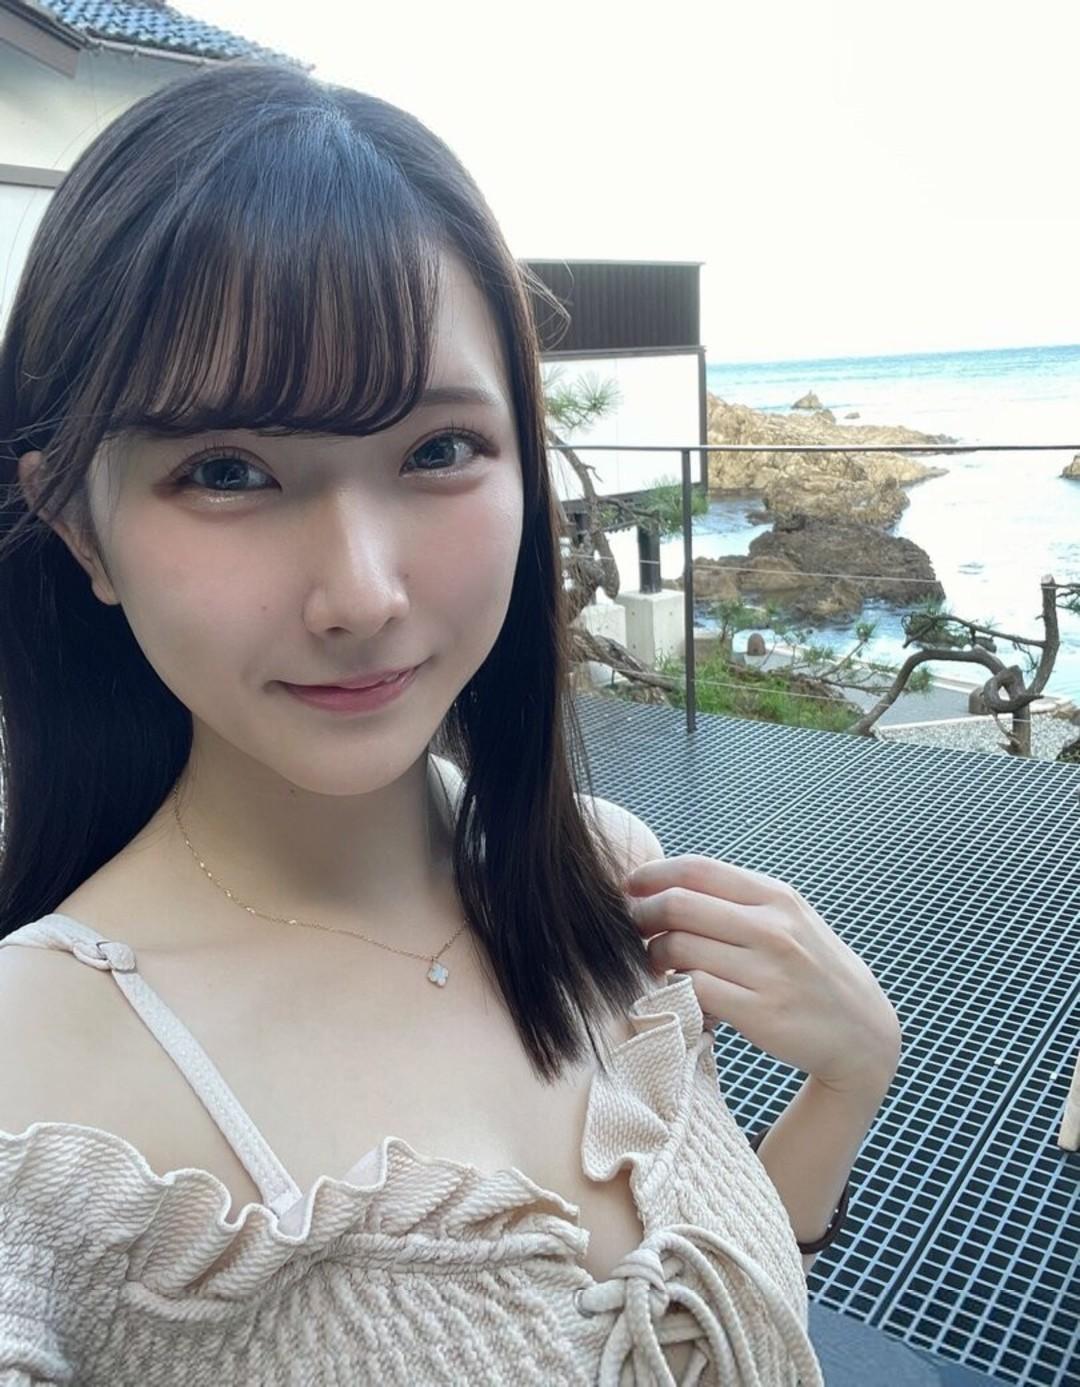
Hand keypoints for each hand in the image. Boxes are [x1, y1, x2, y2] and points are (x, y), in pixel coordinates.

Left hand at [625, 854, 901, 1096]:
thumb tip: (664, 884)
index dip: (652, 875)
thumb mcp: (787, 919)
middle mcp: (773, 928)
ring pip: (679, 949)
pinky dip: (675, 991)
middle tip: (631, 930)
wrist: (861, 1030)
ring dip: (654, 957)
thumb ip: (735, 900)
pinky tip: (681, 994)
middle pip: (679, 906)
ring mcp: (768, 971)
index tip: (629, 887)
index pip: (697, 869)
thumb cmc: (810, 968)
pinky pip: (694, 991)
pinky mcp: (760, 1013)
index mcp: (776, 896)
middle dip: (641, 916)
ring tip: (657, 965)